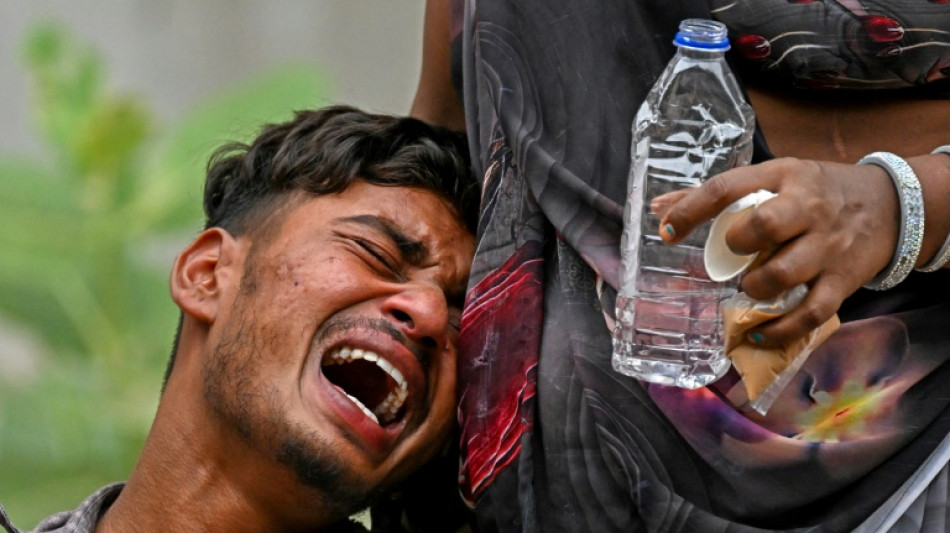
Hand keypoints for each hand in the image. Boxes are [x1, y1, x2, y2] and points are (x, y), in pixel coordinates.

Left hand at [654, 157, 898, 346]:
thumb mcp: (774, 177)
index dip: (691, 210)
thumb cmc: (817, 192)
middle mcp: (808, 209)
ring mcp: (828, 247)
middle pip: (766, 225)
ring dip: (755, 287)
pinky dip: (780, 330)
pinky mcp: (843, 281)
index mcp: (783, 176)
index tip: (667, 231)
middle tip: (733, 253)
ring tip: (748, 288)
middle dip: (738, 244)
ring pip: (785, 272)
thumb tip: (659, 207)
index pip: (728, 188)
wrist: (892, 205)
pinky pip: (811, 313)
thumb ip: (718, 195)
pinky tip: (757, 334)